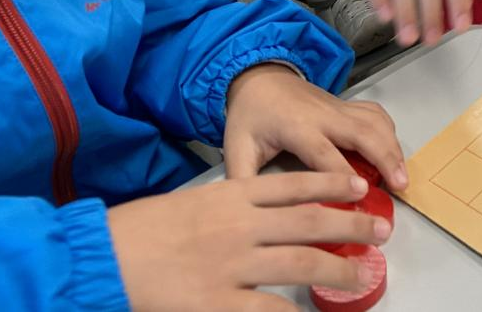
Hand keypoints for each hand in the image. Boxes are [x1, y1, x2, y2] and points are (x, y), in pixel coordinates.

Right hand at [108, 171, 389, 310]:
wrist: (102, 256)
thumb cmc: (142, 230)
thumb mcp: (194, 203)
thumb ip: (233, 206)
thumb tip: (271, 213)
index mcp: (232, 194)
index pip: (295, 184)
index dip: (333, 182)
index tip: (359, 185)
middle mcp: (240, 224)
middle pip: (311, 220)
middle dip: (351, 224)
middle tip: (380, 230)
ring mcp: (232, 264)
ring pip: (302, 263)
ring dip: (339, 268)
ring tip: (363, 273)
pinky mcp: (217, 301)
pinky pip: (270, 310)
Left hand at [223, 63, 407, 189]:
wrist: (259, 78)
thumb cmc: (250, 116)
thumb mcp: (237, 148)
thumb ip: (243, 180)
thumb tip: (250, 215)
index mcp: (296, 127)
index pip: (325, 154)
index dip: (344, 176)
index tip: (362, 197)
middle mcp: (323, 115)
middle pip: (363, 133)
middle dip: (384, 158)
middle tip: (400, 186)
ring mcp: (339, 107)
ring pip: (375, 122)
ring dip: (393, 147)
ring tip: (403, 176)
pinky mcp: (347, 104)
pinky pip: (375, 113)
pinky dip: (389, 131)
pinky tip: (393, 152)